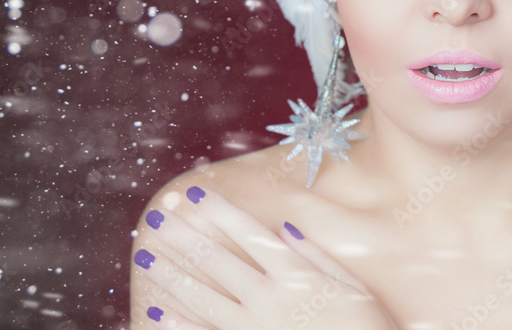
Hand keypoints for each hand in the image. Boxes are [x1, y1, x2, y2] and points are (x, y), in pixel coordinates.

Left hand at [131, 186, 398, 329]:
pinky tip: (159, 311)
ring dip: (171, 274)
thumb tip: (285, 229)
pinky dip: (181, 324)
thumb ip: (316, 257)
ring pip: (203, 296)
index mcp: (297, 274)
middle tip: (157, 217)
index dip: (220, 211)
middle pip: (217, 260)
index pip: (250, 234)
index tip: (195, 194)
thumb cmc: (366, 327)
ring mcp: (256, 327)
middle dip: (184, 235)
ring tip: (146, 256)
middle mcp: (270, 298)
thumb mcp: (353, 286)